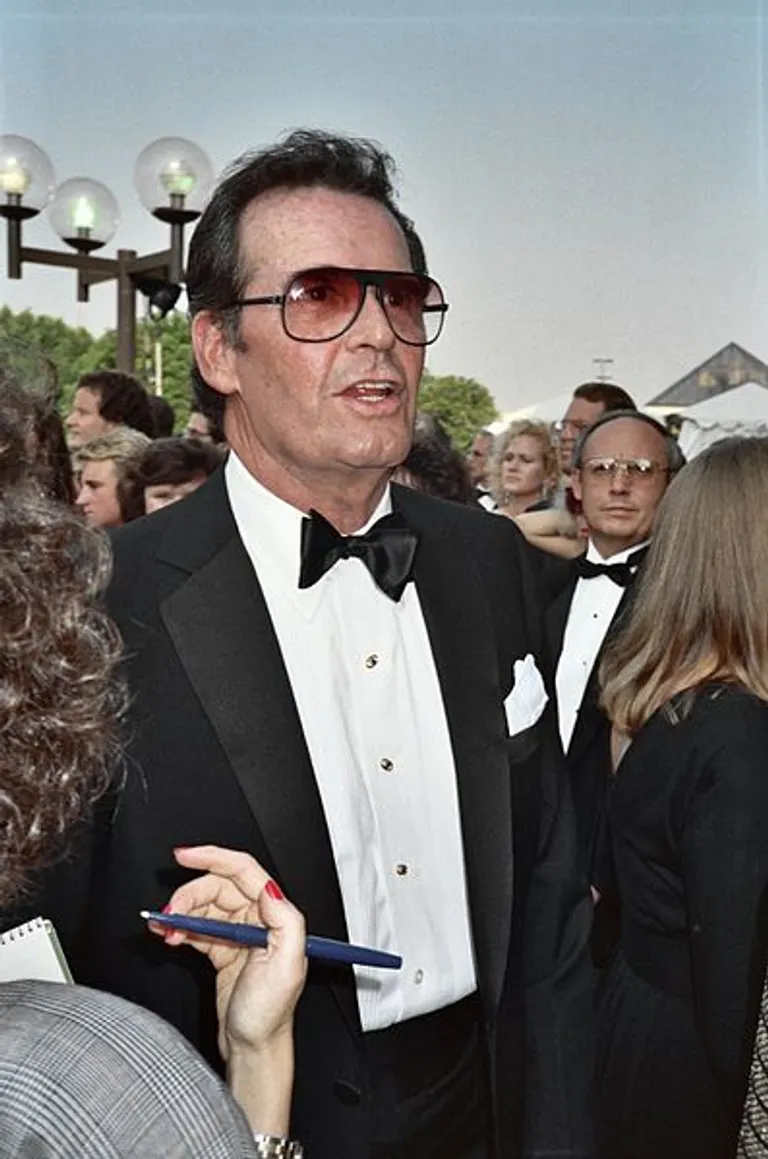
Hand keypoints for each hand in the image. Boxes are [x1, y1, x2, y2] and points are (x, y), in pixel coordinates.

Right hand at [152, 845, 306, 1062]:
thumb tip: (268, 887)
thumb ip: (284, 921)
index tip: (185, 855)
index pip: (243, 871)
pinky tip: (168, 934)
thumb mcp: (287, 967)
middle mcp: (258, 921)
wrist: (252, 1048)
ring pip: (204, 906)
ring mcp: (238, 935)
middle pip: (217, 887)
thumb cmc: (270, 1015)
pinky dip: (179, 928)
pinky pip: (196, 927)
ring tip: (164, 928)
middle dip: (189, 894)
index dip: (213, 857)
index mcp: (275, 916)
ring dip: (180, 913)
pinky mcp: (222, 950)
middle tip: (169, 912)